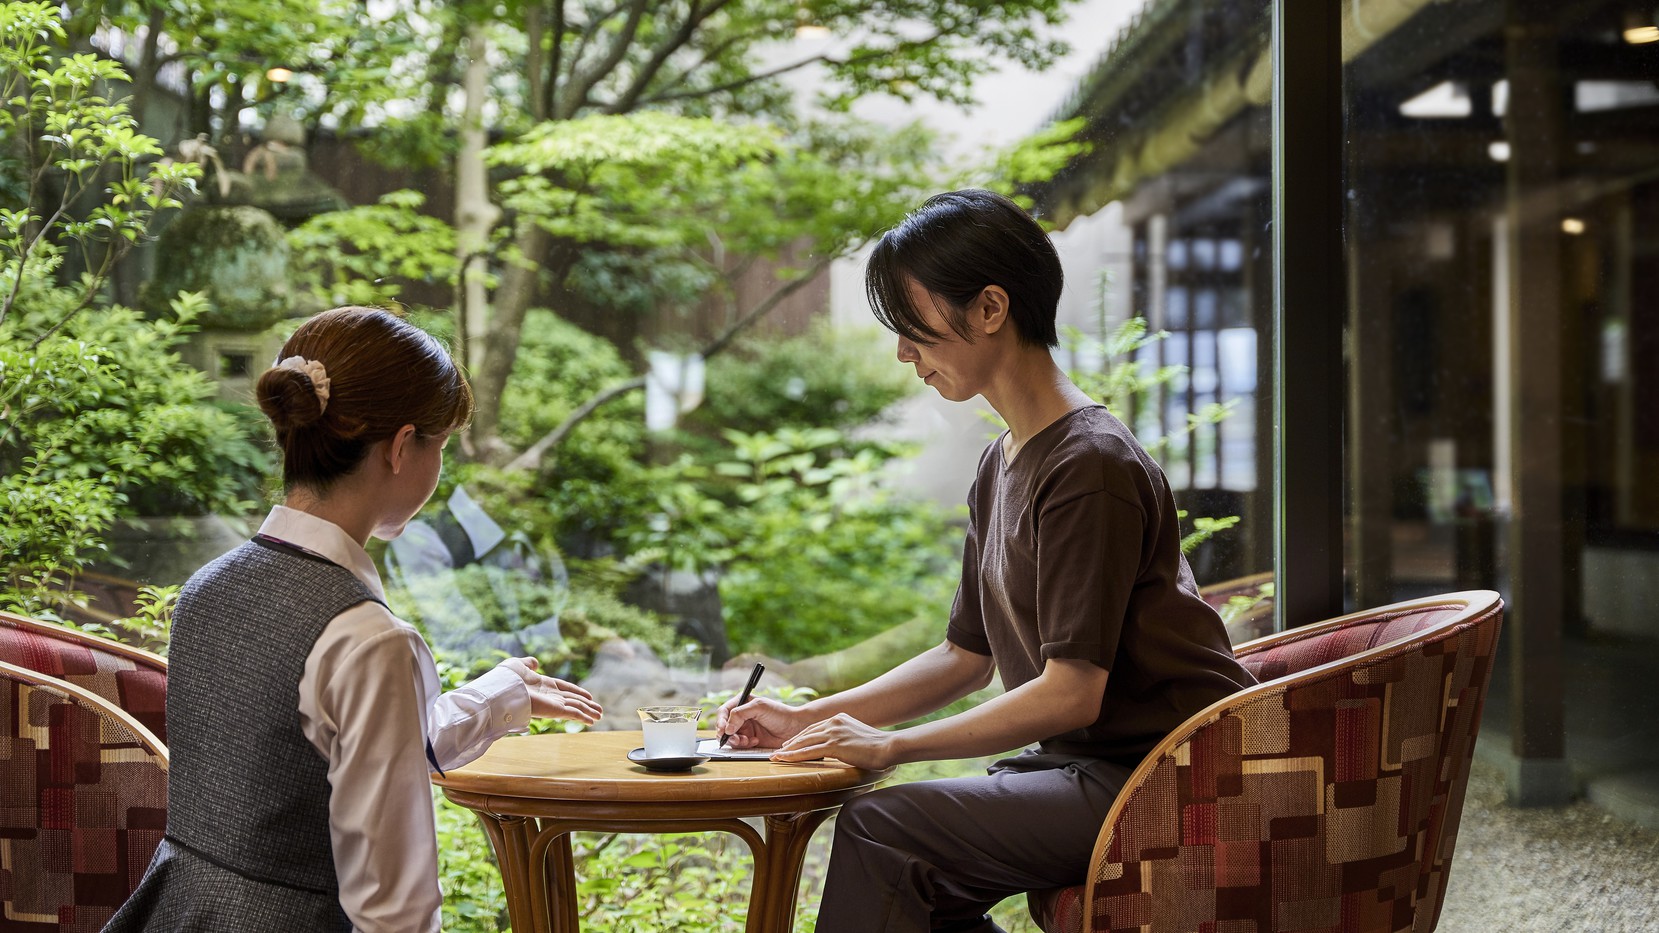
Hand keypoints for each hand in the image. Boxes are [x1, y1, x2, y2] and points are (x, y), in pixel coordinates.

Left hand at [506, 657, 602, 724]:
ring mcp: (553, 704)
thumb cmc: (507, 678)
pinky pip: (573, 713)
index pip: (565, 688)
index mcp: (543, 685)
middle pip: (573, 700)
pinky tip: (592, 720)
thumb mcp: (518, 665)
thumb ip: (528, 663)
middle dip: (587, 705)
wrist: (502, 689)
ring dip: (588, 711)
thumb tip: (535, 663)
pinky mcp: (555, 710)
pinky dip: (583, 717)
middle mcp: (550, 696)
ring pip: (576, 707)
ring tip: (600, 716)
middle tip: (599, 710)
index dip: (577, 691)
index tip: (589, 696)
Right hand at [717, 694, 810, 748]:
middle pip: (724, 726)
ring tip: (747, 741)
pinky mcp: (750, 740)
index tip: (723, 730)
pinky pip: (740, 745)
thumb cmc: (780, 713)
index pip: (724, 711)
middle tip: (735, 739)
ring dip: (736, 741)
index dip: (720, 721)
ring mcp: (746, 728)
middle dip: (728, 734)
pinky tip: (755, 741)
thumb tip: (727, 728)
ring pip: (731, 737)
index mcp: (742, 703)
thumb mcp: (759, 708)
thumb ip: (740, 713)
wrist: (795, 728)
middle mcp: (742, 716)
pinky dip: (745, 745)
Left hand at [774, 712, 895, 768]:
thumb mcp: (858, 736)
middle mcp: (834, 722)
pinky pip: (809, 751)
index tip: (792, 743)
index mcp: (840, 718)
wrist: (888, 746)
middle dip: (792, 743)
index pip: (815, 727)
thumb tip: (842, 748)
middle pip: (807, 733)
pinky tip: (786, 759)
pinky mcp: (834, 745)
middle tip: (780, 750)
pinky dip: (794, 756)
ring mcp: (833, 732)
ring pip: (805, 742)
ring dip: (789, 750)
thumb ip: (846, 738)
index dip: (802, 736)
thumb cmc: (878, 746)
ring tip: (778, 756)